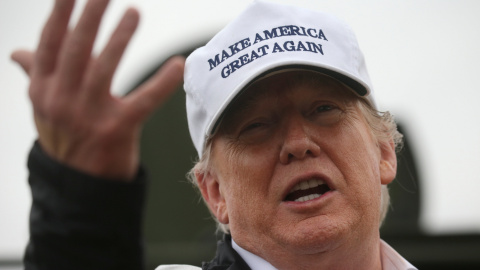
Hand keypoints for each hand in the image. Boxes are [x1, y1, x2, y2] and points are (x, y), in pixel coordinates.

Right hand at [11, 0, 184, 179]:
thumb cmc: (65, 137)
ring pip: (104, 69)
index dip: (60, 14)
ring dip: (119, 38)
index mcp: (42, 89)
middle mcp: (60, 100)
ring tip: (133, 13)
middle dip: (91, 16)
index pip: (49, 44)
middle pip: (75, 49)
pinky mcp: (118, 129)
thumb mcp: (44, 107)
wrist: (78, 184)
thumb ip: (36, 75)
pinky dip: (162, 83)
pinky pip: (143, 101)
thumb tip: (17, 53)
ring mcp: (88, 116)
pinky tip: (176, 64)